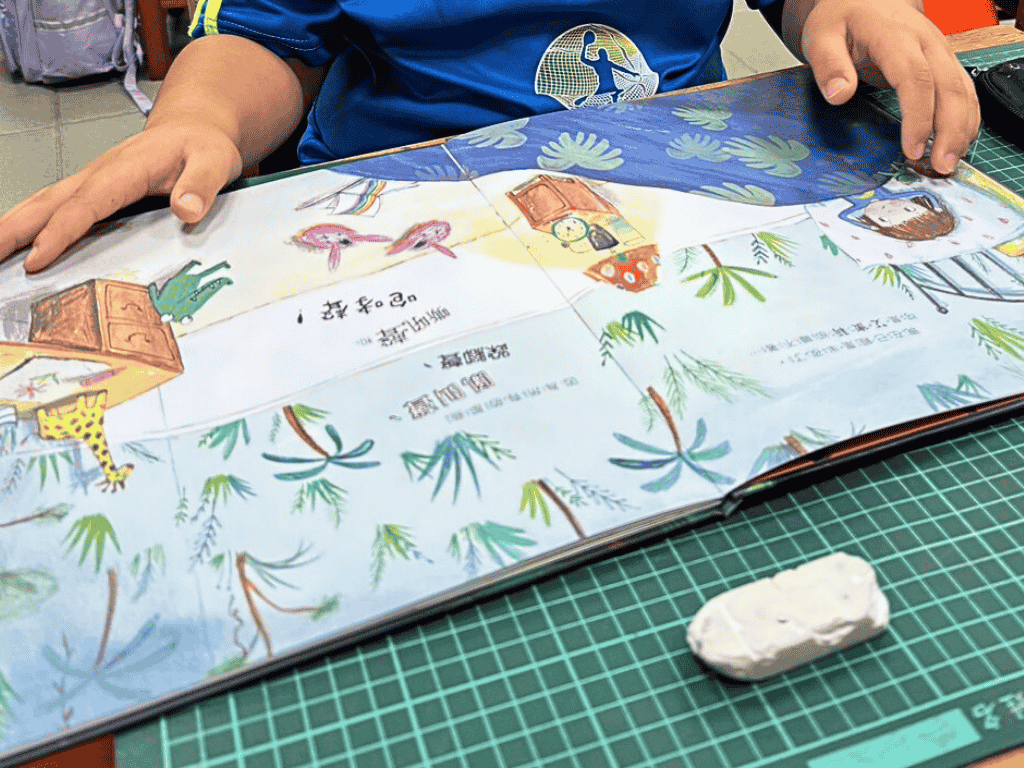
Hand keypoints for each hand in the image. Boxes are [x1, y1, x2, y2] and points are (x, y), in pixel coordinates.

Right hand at [0, 122, 242, 272]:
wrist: (195, 129)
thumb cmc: (202, 147)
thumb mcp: (215, 162)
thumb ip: (202, 186)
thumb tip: (187, 210)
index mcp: (126, 168)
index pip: (87, 203)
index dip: (60, 232)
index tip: (38, 258)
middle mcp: (101, 171)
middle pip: (51, 201)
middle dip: (16, 229)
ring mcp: (94, 178)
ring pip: (46, 202)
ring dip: (15, 225)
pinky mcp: (94, 187)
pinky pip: (57, 205)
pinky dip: (31, 221)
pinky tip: (17, 238)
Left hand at [798, 0, 979, 174]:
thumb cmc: (842, 17)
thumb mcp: (822, 37)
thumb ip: (829, 66)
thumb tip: (839, 94)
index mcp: (896, 36)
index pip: (916, 78)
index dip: (918, 116)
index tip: (912, 148)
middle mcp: (926, 42)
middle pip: (950, 87)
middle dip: (949, 130)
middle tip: (940, 166)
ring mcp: (939, 51)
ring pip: (963, 90)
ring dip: (962, 128)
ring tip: (948, 163)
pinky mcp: (942, 62)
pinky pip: (962, 90)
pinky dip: (964, 118)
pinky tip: (956, 143)